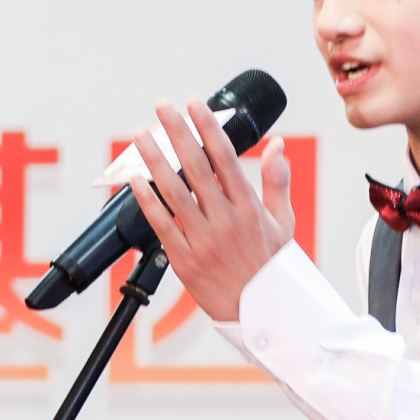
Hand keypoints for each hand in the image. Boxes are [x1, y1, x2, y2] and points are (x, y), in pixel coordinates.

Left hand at [125, 101, 294, 325]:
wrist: (263, 314)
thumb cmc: (272, 267)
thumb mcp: (284, 221)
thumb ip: (277, 180)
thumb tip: (276, 144)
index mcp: (249, 207)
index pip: (225, 157)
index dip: (208, 128)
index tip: (194, 104)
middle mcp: (226, 220)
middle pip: (196, 167)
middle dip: (177, 132)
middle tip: (162, 106)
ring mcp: (203, 240)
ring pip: (174, 192)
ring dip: (155, 160)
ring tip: (140, 135)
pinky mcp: (184, 261)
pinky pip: (161, 225)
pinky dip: (147, 200)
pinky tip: (135, 179)